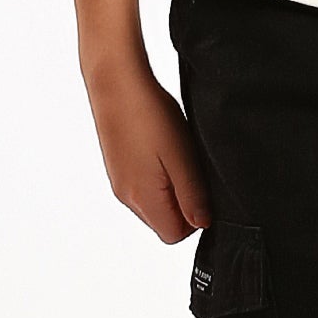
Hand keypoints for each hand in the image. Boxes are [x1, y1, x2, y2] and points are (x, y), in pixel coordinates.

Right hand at [86, 58, 213, 242]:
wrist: (115, 82)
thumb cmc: (150, 116)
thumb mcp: (182, 158)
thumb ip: (192, 196)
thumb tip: (202, 224)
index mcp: (143, 199)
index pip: (173, 235)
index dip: (194, 218)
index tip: (201, 188)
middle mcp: (126, 196)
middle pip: (162, 222)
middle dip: (182, 204)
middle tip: (190, 168)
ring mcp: (119, 181)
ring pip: (153, 203)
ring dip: (170, 188)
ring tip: (175, 154)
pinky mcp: (117, 166)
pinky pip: (142, 185)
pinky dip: (157, 176)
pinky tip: (161, 147)